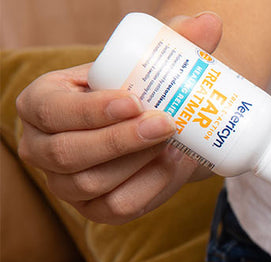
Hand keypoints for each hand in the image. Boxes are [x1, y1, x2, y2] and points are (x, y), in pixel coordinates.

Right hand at [16, 13, 222, 223]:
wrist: (159, 129)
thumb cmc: (142, 90)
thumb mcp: (150, 64)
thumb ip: (175, 40)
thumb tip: (210, 21)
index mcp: (40, 103)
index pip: (53, 110)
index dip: (91, 110)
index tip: (133, 101)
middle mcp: (41, 147)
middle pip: (70, 153)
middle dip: (120, 141)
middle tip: (166, 123)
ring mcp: (64, 185)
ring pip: (93, 184)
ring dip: (138, 164)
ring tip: (173, 143)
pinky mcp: (94, 210)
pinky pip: (118, 207)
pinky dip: (150, 188)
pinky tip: (171, 166)